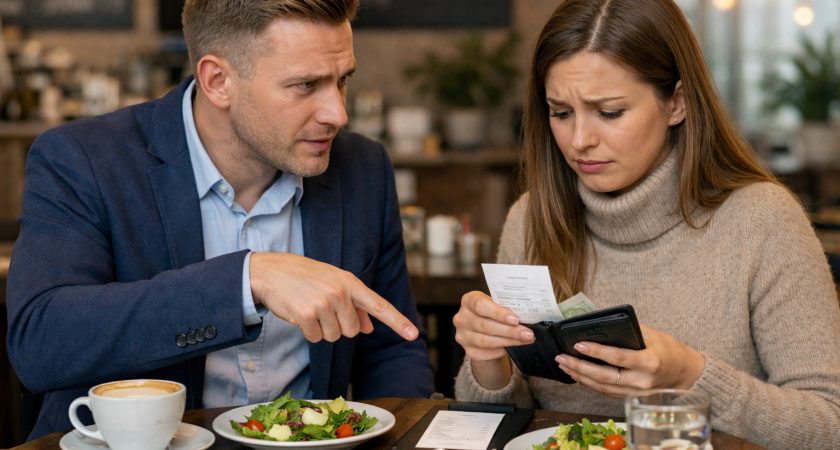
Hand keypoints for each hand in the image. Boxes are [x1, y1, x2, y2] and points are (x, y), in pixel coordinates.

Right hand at [249, 252, 418, 342]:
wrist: (270, 272)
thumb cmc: (304, 277)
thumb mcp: (333, 283)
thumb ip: (354, 304)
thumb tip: (369, 328)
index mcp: (350, 282)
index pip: (379, 305)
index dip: (398, 321)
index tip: (413, 334)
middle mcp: (340, 292)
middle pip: (353, 331)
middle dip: (340, 326)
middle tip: (323, 310)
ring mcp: (324, 303)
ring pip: (335, 337)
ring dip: (323, 330)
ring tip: (310, 309)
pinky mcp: (307, 315)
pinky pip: (316, 338)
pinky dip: (308, 332)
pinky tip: (300, 314)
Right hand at [453, 291, 535, 388]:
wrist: (484, 328)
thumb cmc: (493, 312)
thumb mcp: (497, 303)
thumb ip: (506, 307)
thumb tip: (527, 315)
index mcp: (468, 300)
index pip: (480, 306)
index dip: (498, 313)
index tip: (516, 319)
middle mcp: (461, 318)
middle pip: (486, 326)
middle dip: (510, 331)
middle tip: (528, 333)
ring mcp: (462, 336)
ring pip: (487, 342)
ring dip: (509, 341)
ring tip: (525, 340)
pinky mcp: (469, 351)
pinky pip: (487, 353)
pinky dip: (502, 350)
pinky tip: (513, 347)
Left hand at [555, 323, 704, 398]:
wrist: (686, 374)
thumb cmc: (670, 351)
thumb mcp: (653, 335)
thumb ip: (629, 330)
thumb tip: (602, 324)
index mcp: (649, 362)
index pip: (618, 358)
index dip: (596, 352)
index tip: (579, 345)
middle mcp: (642, 381)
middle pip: (604, 377)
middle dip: (579, 367)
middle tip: (561, 357)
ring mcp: (636, 393)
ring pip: (602, 387)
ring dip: (580, 376)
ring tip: (564, 365)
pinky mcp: (631, 398)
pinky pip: (606, 392)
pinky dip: (589, 383)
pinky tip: (577, 374)